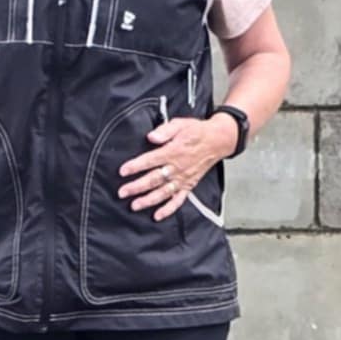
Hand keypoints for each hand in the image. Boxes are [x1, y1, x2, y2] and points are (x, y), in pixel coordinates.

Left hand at [117, 115, 234, 221]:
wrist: (217, 140)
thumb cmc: (197, 132)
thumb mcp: (180, 124)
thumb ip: (165, 131)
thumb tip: (152, 136)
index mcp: (173, 151)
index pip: (151, 160)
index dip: (136, 166)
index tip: (123, 171)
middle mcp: (177, 167)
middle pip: (154, 179)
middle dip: (137, 187)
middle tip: (122, 192)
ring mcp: (183, 178)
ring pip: (163, 192)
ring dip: (148, 200)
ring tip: (135, 205)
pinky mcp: (189, 185)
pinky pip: (178, 200)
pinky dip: (168, 209)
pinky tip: (158, 215)